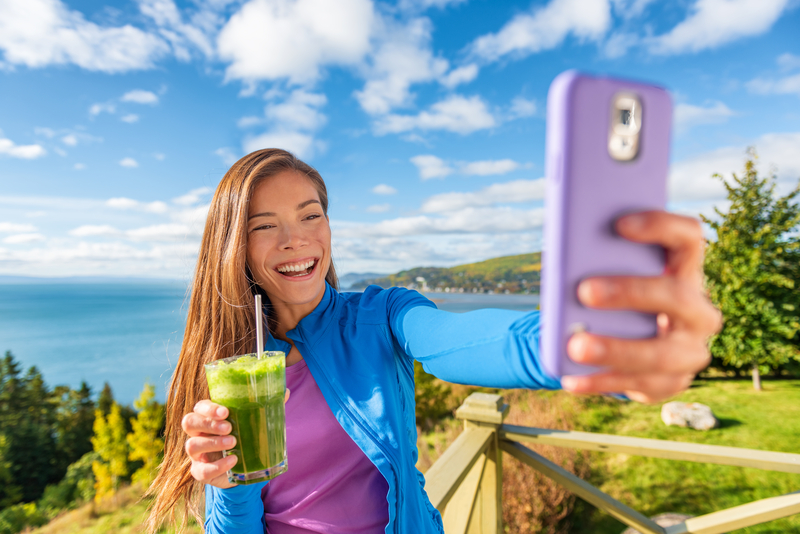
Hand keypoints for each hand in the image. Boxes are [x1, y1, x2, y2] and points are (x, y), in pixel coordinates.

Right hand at [183, 389, 289, 488]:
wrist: (244, 468)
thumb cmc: (246, 438)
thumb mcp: (255, 422)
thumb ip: (266, 407)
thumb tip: (286, 391)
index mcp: (209, 417)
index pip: (200, 407)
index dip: (209, 408)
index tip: (226, 411)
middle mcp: (198, 433)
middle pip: (189, 422)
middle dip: (208, 423)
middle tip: (229, 427)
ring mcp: (197, 453)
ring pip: (192, 445)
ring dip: (213, 443)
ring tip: (234, 442)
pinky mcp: (200, 471)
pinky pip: (200, 470)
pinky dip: (216, 466)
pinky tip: (232, 461)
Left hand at [562, 211, 721, 403]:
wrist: (631, 343)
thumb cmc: (617, 297)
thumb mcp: (614, 276)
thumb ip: (601, 263)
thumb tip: (566, 259)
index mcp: (686, 271)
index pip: (688, 238)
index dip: (660, 226)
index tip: (619, 224)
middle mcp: (698, 311)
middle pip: (677, 295)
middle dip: (630, 292)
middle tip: (584, 291)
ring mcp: (690, 351)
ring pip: (661, 353)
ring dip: (615, 348)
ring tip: (575, 346)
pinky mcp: (671, 382)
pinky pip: (638, 386)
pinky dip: (600, 382)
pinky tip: (570, 379)